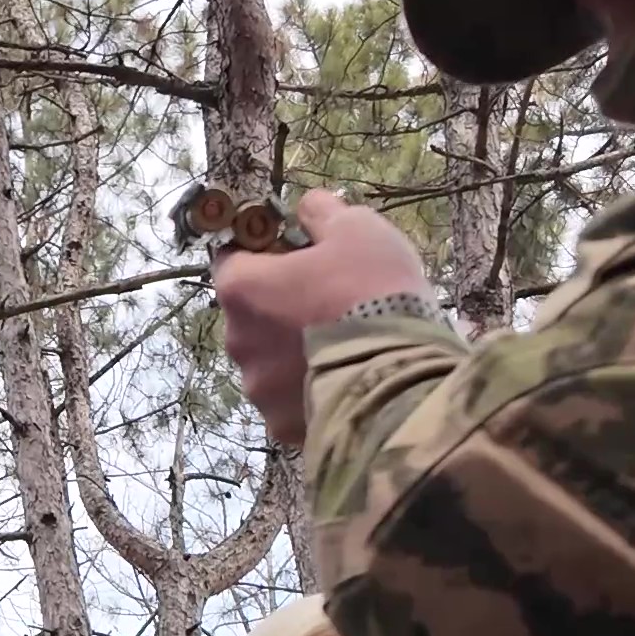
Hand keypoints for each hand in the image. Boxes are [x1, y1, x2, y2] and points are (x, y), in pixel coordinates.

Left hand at [212, 191, 430, 447]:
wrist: (403, 377)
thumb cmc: (374, 291)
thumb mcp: (357, 229)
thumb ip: (323, 212)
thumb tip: (308, 206)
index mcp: (242, 289)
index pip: (231, 261)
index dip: (261, 254)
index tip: (292, 253)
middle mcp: (238, 342)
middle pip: (251, 316)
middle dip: (281, 307)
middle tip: (328, 302)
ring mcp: (259, 391)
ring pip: (271, 363)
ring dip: (295, 353)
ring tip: (343, 348)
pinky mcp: (283, 429)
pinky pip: (291, 402)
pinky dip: (311, 391)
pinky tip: (346, 381)